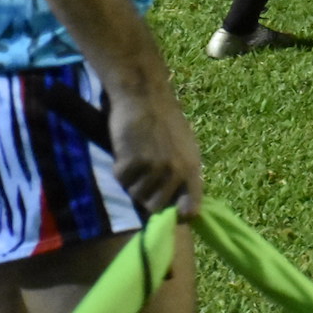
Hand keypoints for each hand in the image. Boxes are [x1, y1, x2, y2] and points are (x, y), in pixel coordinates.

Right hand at [108, 87, 202, 220]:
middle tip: (143, 176)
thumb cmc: (165, 122)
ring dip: (132, 181)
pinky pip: (121, 180)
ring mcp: (155, 169)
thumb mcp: (185, 149)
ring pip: (136, 194)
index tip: (171, 215)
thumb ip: (184, 175)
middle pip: (155, 207)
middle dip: (146, 196)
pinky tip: (126, 150)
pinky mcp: (133, 163)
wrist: (145, 96)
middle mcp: (176, 173)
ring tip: (136, 157)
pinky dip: (120, 169)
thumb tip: (184, 205)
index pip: (191, 208)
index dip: (179, 215)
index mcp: (193, 169)